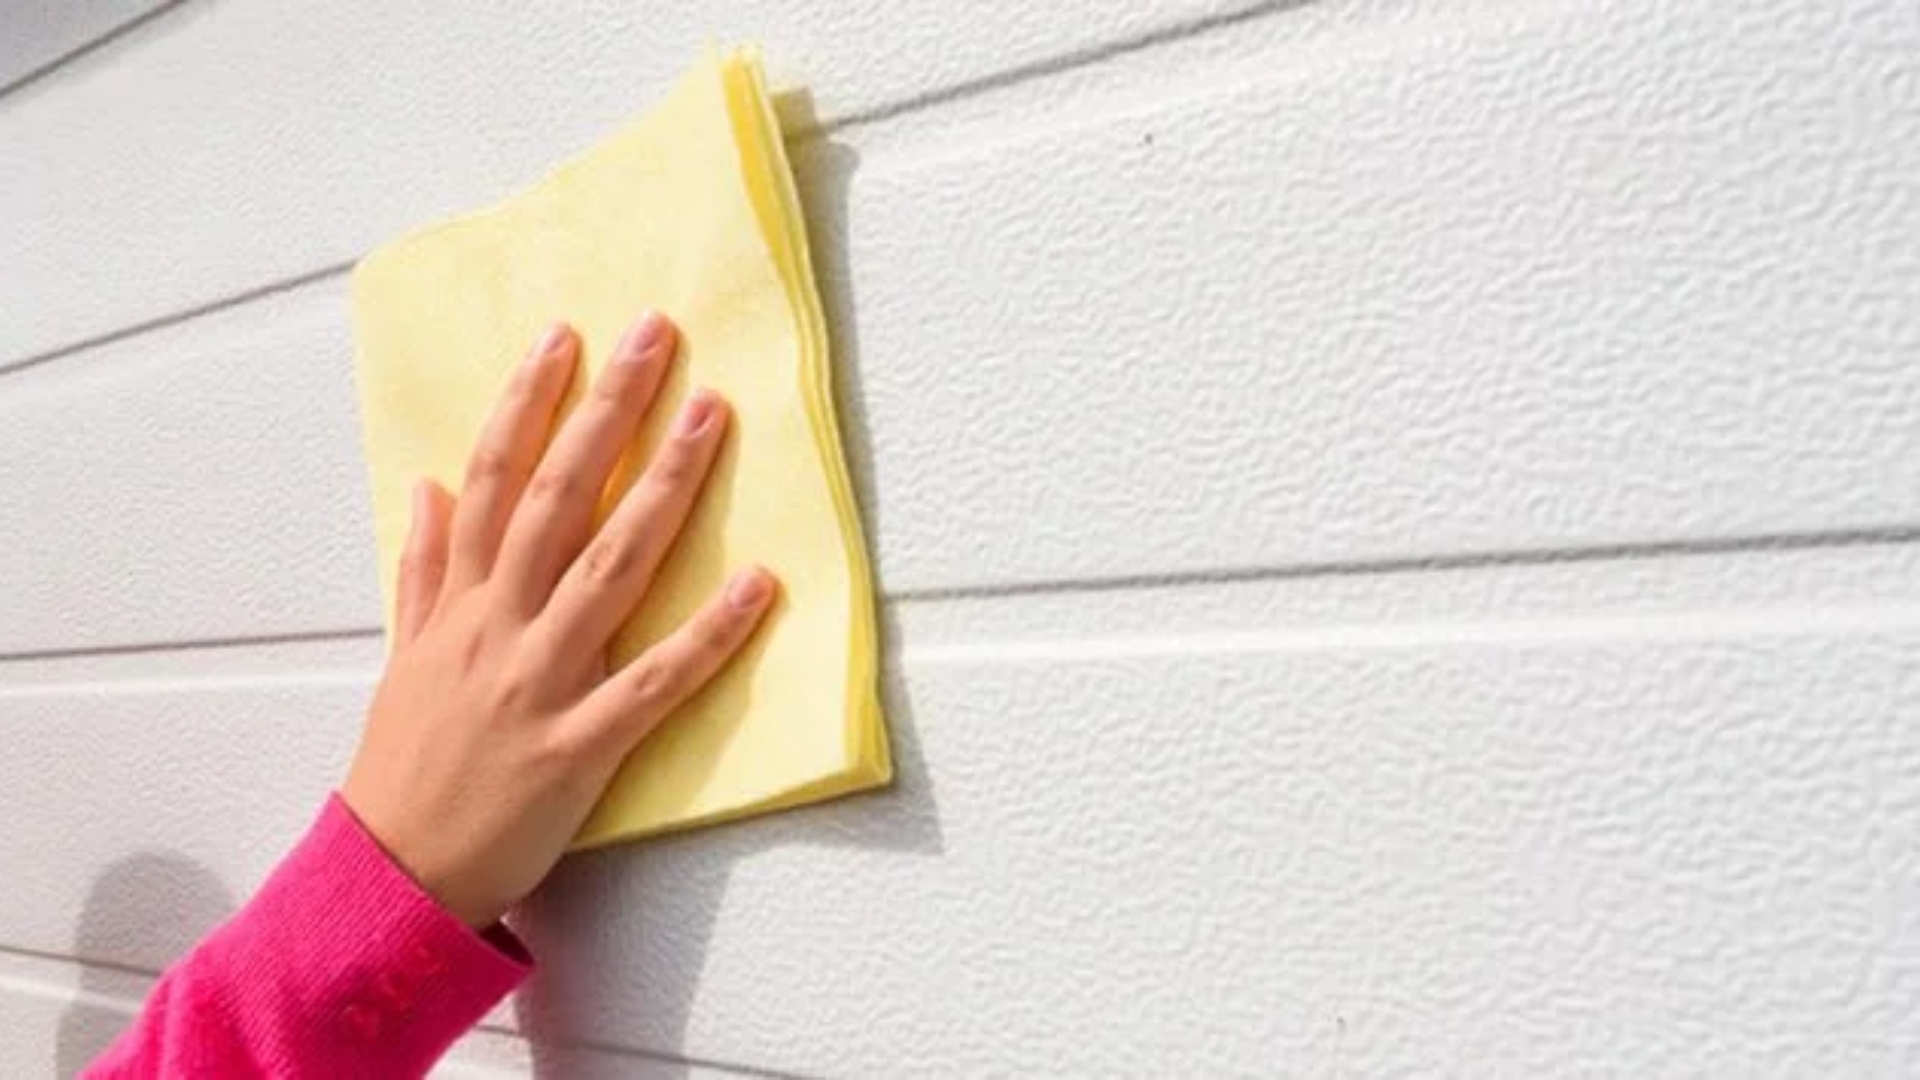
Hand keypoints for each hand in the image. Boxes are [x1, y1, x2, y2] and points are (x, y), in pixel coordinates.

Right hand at [342, 312, 775, 926]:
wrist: (392, 873)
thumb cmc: (405, 764)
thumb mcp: (402, 655)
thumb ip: (420, 568)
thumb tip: (430, 486)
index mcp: (458, 601)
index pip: (494, 477)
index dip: (528, 402)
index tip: (565, 337)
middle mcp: (497, 626)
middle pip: (557, 497)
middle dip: (607, 411)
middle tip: (656, 336)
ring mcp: (539, 682)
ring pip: (609, 567)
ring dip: (664, 488)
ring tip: (710, 417)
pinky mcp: (579, 746)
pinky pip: (654, 683)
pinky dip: (709, 635)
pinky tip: (760, 585)